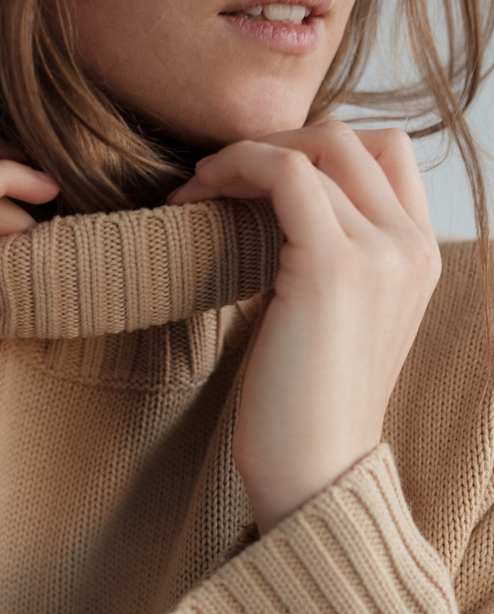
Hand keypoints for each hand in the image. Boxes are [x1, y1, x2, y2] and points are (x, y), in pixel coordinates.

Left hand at [167, 120, 441, 534]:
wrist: (314, 475)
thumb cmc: (305, 414)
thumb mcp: (332, 324)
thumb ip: (329, 266)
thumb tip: (270, 223)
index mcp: (419, 259)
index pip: (385, 156)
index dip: (317, 150)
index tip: (253, 178)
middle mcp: (412, 247)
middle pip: (356, 138)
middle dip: (278, 141)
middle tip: (215, 175)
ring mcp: (380, 253)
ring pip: (321, 146)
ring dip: (247, 154)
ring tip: (196, 187)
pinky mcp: (330, 266)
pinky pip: (286, 173)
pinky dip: (236, 168)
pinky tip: (194, 196)